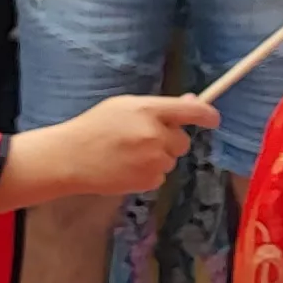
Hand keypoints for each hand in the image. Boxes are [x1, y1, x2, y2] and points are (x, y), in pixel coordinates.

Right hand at [7, 94, 216, 203]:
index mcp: (148, 110)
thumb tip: (191, 102)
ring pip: (171, 160)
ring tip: (127, 156)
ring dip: (157, 158)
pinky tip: (125, 168)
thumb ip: (157, 107)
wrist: (69, 158)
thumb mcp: (122, 107)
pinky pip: (160, 175)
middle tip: (141, 140)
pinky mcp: (149, 180)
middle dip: (169, 141)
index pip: (192, 111)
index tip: (213, 119)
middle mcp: (155, 134)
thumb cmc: (93, 128)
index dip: (207, 115)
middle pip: (183, 141)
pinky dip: (147, 173)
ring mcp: (154, 159)